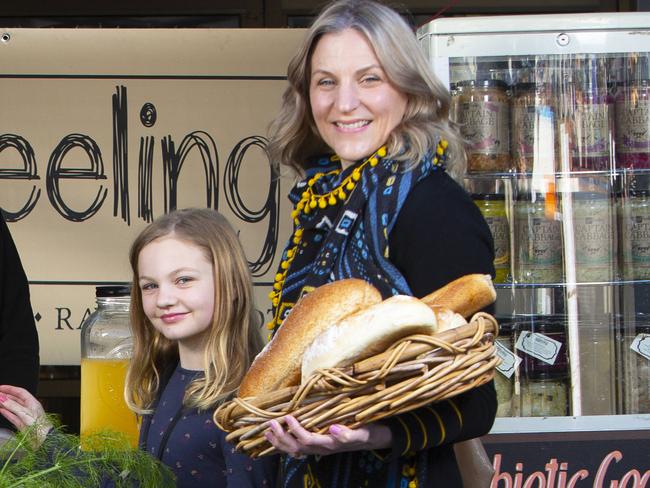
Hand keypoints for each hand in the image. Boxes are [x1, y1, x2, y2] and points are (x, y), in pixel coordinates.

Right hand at [0, 385, 50, 444]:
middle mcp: (29, 408)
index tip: (1, 387)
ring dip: (5, 404)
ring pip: (13, 407)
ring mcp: (25, 416)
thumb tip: (2, 398)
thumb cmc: (38, 425)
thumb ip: (12, 406)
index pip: (20, 392)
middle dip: (6, 395)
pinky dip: (6, 412)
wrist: (43, 439)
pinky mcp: (21, 424)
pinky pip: (12, 416)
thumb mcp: (24, 413)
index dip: (10, 389)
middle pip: (16, 399)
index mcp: (32, 402)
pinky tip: (1, 410)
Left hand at [264, 415, 391, 457]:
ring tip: (268, 432)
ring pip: (295, 451)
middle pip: (297, 448)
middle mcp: (322, 449)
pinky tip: (278, 437)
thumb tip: (333, 429)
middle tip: (271, 424)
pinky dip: (286, 444)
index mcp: (331, 444)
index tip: (288, 416)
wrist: (376, 438)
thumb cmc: (370, 432)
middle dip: (282, 438)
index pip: (308, 440)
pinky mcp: (319, 445)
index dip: (296, 430)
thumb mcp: (364, 433)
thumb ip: (349, 434)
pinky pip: (298, 448)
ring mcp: (320, 448)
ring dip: (280, 442)